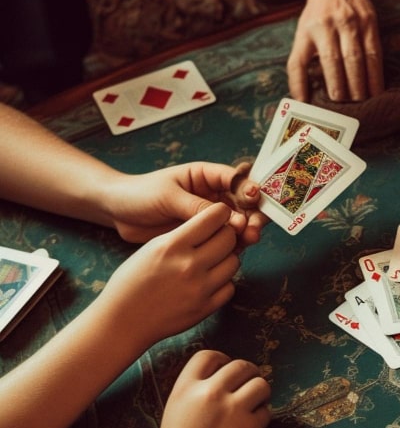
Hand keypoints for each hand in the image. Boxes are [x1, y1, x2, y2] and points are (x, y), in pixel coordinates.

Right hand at [97, 203, 240, 346]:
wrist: (123, 320)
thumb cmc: (133, 281)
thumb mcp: (152, 248)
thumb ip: (183, 235)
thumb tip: (216, 224)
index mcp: (172, 246)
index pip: (213, 218)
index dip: (220, 213)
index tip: (220, 215)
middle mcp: (189, 265)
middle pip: (229, 239)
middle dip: (226, 235)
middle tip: (217, 239)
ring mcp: (200, 289)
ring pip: (234, 262)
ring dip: (226, 259)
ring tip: (211, 261)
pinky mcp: (205, 308)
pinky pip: (230, 287)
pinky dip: (223, 283)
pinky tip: (207, 282)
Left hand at [104, 161, 266, 244]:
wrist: (116, 212)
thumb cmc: (139, 194)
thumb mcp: (169, 197)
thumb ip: (198, 207)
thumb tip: (229, 219)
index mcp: (206, 176)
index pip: (236, 179)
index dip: (249, 188)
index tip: (254, 199)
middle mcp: (213, 195)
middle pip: (244, 203)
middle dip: (253, 214)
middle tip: (253, 228)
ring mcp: (210, 216)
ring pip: (239, 223)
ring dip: (247, 231)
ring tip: (248, 240)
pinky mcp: (203, 235)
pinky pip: (225, 240)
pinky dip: (234, 245)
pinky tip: (237, 251)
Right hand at [149, 350, 270, 427]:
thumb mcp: (176, 415)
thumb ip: (195, 395)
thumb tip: (221, 382)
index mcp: (185, 389)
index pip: (208, 355)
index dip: (223, 360)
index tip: (229, 371)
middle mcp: (210, 393)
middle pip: (241, 366)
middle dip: (249, 374)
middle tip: (250, 388)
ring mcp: (232, 408)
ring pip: (261, 384)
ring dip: (261, 393)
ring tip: (255, 406)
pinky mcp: (250, 427)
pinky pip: (267, 411)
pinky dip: (263, 417)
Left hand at [289, 0, 382, 101]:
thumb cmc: (317, 17)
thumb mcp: (302, 36)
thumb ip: (299, 65)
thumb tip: (300, 100)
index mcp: (309, 30)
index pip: (306, 61)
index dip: (311, 82)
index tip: (319, 103)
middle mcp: (329, 24)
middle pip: (336, 61)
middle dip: (344, 87)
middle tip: (349, 107)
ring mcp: (351, 22)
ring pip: (357, 58)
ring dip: (362, 83)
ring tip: (364, 102)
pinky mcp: (370, 22)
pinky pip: (375, 52)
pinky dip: (376, 74)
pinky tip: (377, 89)